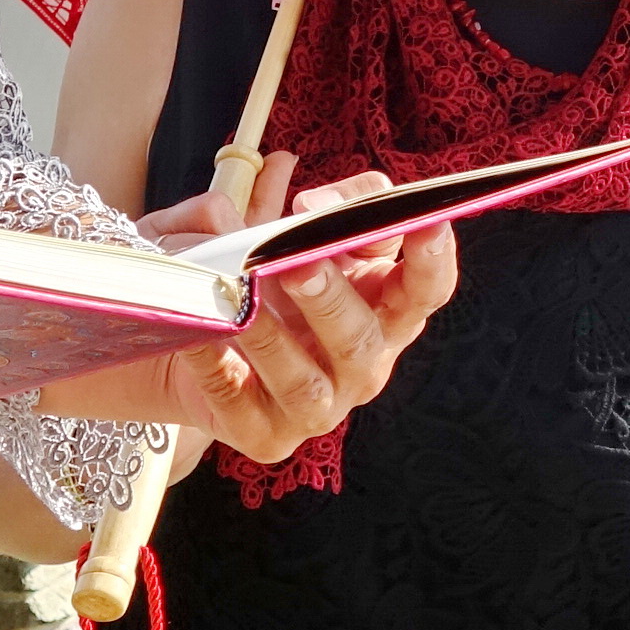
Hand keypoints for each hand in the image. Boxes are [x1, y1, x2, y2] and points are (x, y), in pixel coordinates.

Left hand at [37, 153, 459, 461]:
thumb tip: (302, 193)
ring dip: (271, 340)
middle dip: (331, 301)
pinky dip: (215, 365)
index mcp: (384, 309)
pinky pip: (239, 403)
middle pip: (361, 341)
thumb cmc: (265, 274)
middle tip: (299, 264)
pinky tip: (196, 331)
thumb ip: (321, 200)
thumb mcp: (298, 224)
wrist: (198, 338)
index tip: (427, 222)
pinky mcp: (265, 436)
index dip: (433, 261)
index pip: (426, 291)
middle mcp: (362, 364)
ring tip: (237, 301)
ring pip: (304, 385)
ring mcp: (317, 407)